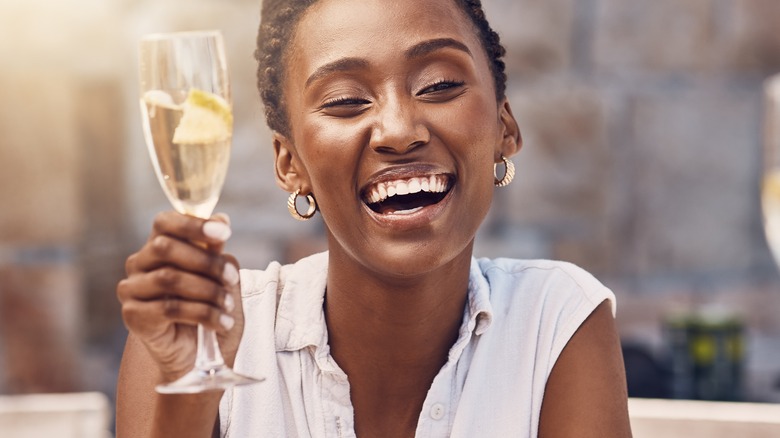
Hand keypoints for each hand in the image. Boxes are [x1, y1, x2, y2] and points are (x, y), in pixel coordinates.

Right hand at [117, 211, 242, 381]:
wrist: (198, 357)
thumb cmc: (208, 311)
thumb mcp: (221, 278)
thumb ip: (216, 251)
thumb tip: (221, 220)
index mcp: (158, 247)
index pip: (164, 222)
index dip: (193, 224)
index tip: (224, 232)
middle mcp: (139, 264)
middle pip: (165, 247)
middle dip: (207, 261)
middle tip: (233, 277)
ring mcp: (132, 289)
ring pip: (170, 278)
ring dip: (208, 291)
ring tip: (228, 305)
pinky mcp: (133, 316)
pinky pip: (169, 308)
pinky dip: (203, 314)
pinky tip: (222, 322)